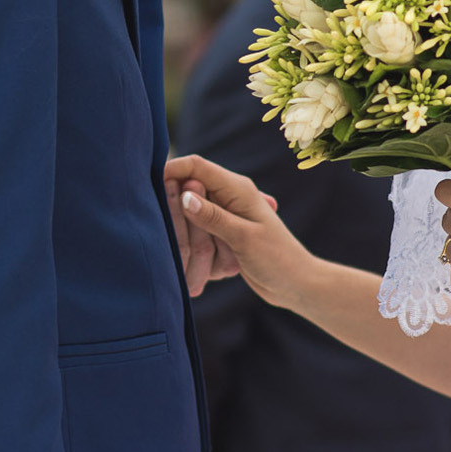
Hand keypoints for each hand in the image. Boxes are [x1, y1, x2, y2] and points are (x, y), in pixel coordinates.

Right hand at [164, 156, 305, 308]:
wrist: (297, 285)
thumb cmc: (278, 259)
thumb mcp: (244, 238)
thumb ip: (212, 216)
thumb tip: (183, 195)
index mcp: (236, 188)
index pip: (196, 166)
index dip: (173, 172)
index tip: (153, 190)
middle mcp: (229, 198)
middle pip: (189, 196)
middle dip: (187, 223)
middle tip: (201, 244)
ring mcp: (225, 219)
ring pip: (193, 224)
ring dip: (201, 246)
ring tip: (228, 262)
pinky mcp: (222, 238)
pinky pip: (200, 243)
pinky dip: (207, 259)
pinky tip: (230, 268)